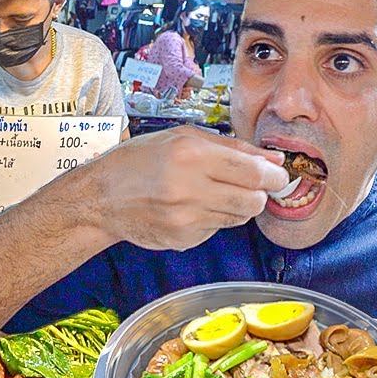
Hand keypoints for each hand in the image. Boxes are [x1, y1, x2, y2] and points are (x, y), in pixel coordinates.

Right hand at [82, 126, 287, 251]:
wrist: (100, 198)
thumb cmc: (137, 162)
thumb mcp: (182, 138)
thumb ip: (232, 148)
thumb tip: (274, 159)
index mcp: (190, 155)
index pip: (254, 173)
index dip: (274, 176)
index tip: (277, 175)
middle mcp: (188, 189)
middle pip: (254, 201)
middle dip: (259, 194)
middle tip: (249, 186)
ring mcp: (184, 218)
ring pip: (238, 218)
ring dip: (234, 206)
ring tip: (209, 193)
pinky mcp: (181, 239)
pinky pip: (216, 230)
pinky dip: (211, 219)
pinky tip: (188, 208)